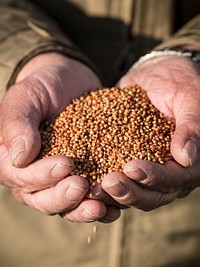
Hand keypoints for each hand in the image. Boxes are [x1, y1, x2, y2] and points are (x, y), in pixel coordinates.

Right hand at [0, 52, 119, 221]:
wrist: (70, 85)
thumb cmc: (44, 87)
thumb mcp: (26, 97)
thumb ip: (17, 123)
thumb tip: (18, 158)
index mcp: (13, 159)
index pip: (22, 178)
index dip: (41, 176)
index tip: (66, 163)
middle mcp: (33, 176)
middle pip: (42, 199)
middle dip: (63, 197)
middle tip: (82, 185)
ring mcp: (58, 180)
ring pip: (65, 205)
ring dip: (82, 210)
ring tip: (101, 207)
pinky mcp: (81, 176)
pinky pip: (86, 198)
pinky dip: (99, 206)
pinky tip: (114, 207)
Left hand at [100, 55, 199, 210]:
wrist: (157, 75)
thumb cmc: (179, 81)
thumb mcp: (189, 97)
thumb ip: (191, 127)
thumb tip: (186, 157)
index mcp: (191, 159)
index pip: (176, 177)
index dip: (155, 177)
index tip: (132, 168)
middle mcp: (172, 170)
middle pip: (154, 194)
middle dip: (131, 191)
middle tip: (108, 182)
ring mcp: (151, 168)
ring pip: (136, 192)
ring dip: (116, 192)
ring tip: (95, 186)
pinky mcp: (131, 161)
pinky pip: (120, 178)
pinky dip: (106, 182)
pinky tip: (89, 180)